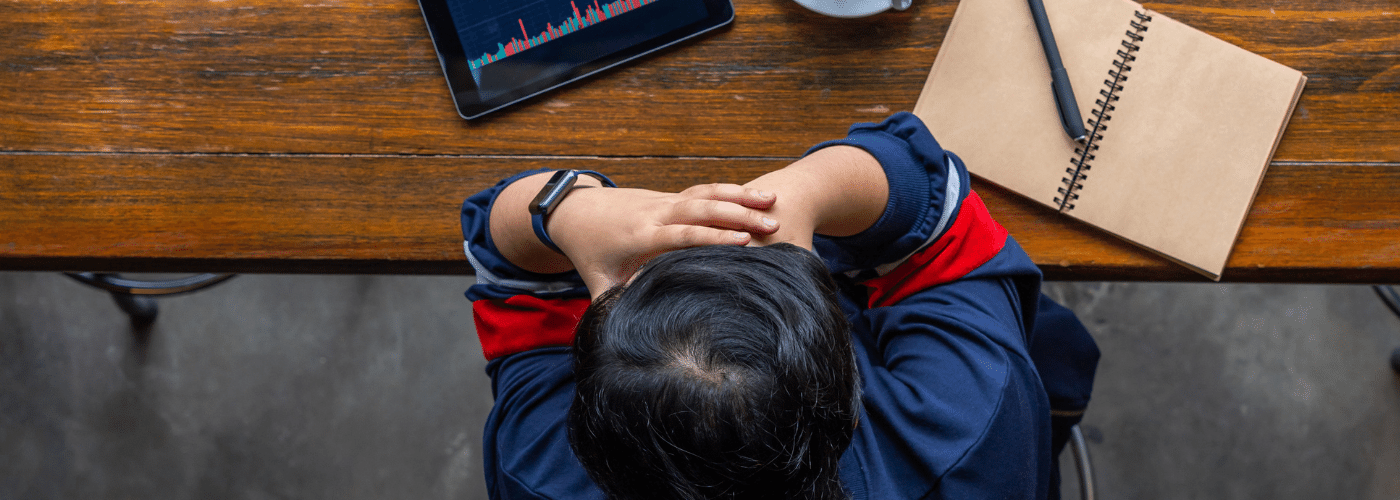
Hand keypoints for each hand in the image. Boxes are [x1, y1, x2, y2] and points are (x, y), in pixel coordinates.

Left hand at [549, 183, 779, 295]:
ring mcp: (664, 201)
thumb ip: (611, 304)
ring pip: (707, 193)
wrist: (574, 209)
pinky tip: (756, 196)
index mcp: (640, 235)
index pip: (683, 233)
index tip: (745, 241)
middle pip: (702, 208)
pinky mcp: (670, 197)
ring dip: (740, 197)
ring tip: (773, 202)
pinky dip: (730, 191)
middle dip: (738, 214)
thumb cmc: (588, 250)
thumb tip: (626, 332)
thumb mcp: (596, 281)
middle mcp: (656, 213)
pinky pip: (704, 190)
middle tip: (773, 225)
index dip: (714, 237)